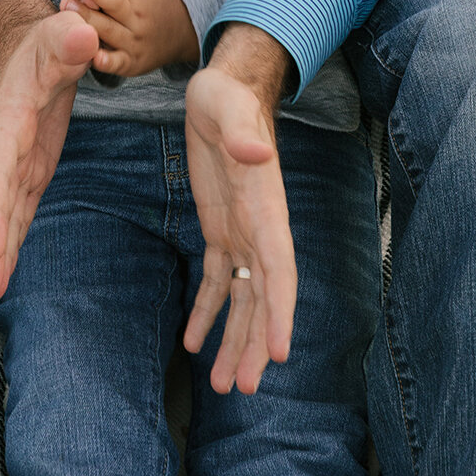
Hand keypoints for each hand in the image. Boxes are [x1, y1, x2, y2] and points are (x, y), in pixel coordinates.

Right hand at [0, 8, 98, 303]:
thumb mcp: (60, 34)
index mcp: (9, 116)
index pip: (0, 167)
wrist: (32, 48)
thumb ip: (70, 39)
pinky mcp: (29, 169)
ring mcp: (17, 162)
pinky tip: (6, 270)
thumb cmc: (47, 42)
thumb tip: (84, 35)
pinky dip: (13, 239)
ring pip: (6, 212)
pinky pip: (20, 210)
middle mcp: (6, 146)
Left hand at [60, 0, 199, 75]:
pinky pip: (119, 62)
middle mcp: (135, 12)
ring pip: (112, 30)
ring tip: (68, 6)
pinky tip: (95, 57)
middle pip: (115, 0)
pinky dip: (108, 61)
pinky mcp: (130, 62)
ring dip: (90, 20)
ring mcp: (133, 38)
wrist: (176, 31)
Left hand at [183, 28, 296, 396]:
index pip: (280, 269)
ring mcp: (241, 230)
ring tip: (222, 383)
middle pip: (263, 297)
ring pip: (242, 297)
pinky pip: (216, 279)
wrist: (222, 88)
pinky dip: (207, 311)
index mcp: (266, 208)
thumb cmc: (228, 96)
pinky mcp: (220, 227)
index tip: (280, 353)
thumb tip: (258, 152)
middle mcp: (260, 227)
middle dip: (255, 342)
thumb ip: (243, 133)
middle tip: (242, 387)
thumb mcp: (229, 108)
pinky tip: (194, 341)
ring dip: (234, 338)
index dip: (281, 312)